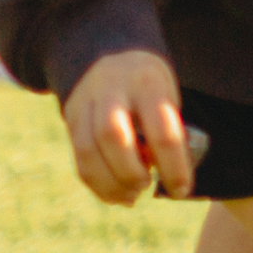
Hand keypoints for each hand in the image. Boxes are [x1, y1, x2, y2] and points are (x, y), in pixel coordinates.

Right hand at [63, 49, 195, 203]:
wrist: (112, 56)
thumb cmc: (151, 87)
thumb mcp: (167, 97)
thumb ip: (166, 133)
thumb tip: (168, 181)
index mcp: (148, 83)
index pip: (162, 130)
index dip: (173, 167)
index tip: (181, 191)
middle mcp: (112, 89)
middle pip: (113, 136)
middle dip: (131, 172)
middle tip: (147, 186)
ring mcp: (86, 102)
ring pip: (88, 150)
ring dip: (111, 184)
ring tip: (132, 196)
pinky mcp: (71, 118)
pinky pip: (79, 158)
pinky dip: (97, 184)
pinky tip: (116, 195)